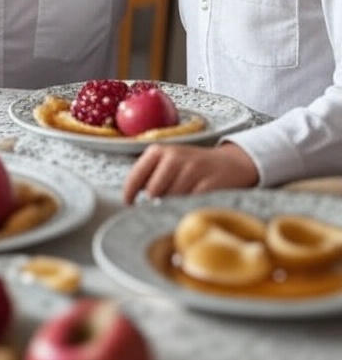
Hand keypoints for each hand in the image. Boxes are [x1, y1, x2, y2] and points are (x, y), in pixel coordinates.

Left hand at [123, 142, 259, 204]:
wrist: (231, 163)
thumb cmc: (191, 167)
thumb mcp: (168, 163)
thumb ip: (150, 177)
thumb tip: (133, 201)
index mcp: (159, 151)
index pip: (136, 175)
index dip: (129, 193)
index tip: (128, 204)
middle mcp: (175, 157)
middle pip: (153, 191)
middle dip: (155, 202)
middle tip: (161, 206)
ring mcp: (194, 169)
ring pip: (172, 198)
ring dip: (172, 206)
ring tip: (179, 202)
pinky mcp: (210, 183)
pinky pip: (191, 202)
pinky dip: (188, 208)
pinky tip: (191, 205)